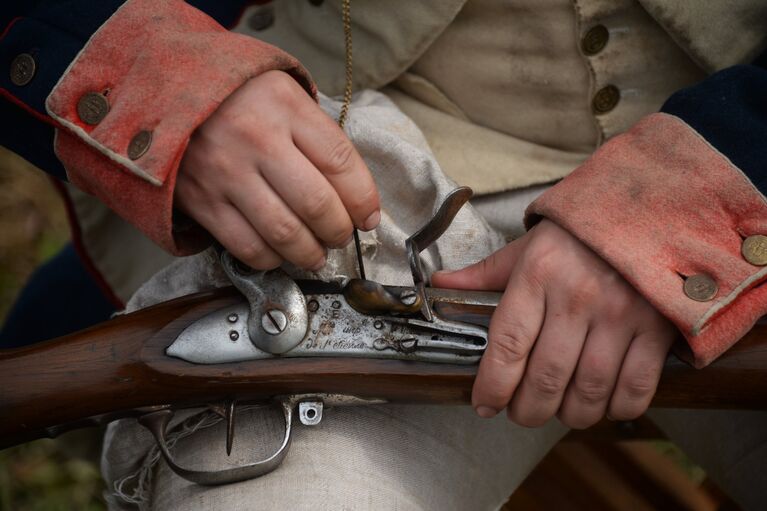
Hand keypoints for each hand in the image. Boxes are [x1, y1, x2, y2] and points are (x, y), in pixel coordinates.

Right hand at [175, 70, 379, 269]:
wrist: (161, 92)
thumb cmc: (236, 97)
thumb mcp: (283, 94)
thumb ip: (317, 135)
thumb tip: (355, 195)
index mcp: (284, 106)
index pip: (341, 162)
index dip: (364, 199)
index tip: (369, 216)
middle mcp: (256, 139)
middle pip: (317, 204)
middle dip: (339, 231)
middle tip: (342, 236)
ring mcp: (225, 173)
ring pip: (285, 233)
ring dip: (311, 253)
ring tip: (317, 254)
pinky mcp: (201, 201)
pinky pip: (247, 246)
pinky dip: (272, 259)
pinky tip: (281, 253)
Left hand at [432, 219, 676, 427]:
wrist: (650, 209)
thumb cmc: (581, 234)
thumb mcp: (529, 246)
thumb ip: (486, 274)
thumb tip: (440, 286)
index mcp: (539, 273)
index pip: (508, 344)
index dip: (493, 386)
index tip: (484, 405)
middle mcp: (578, 296)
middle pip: (546, 377)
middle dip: (528, 410)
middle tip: (521, 413)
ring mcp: (621, 314)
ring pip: (589, 391)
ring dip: (570, 414)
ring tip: (561, 411)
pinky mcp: (657, 327)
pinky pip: (635, 388)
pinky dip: (617, 409)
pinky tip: (604, 404)